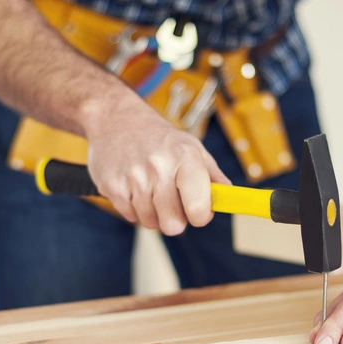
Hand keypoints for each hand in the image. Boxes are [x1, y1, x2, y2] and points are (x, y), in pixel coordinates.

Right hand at [84, 95, 229, 235]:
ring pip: (151, 223)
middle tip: (172, 202)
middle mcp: (159, 167)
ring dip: (153, 213)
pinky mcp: (112, 186)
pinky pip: (130, 217)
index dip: (201, 217)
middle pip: (173, 225)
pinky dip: (134, 209)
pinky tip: (134, 188)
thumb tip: (230, 198)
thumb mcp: (192, 147)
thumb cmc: (159, 137)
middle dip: (175, 219)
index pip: (198, 207)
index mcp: (185, 157)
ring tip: (151, 190)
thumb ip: (212, 176)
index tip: (198, 213)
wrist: (116, 119)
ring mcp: (134, 178)